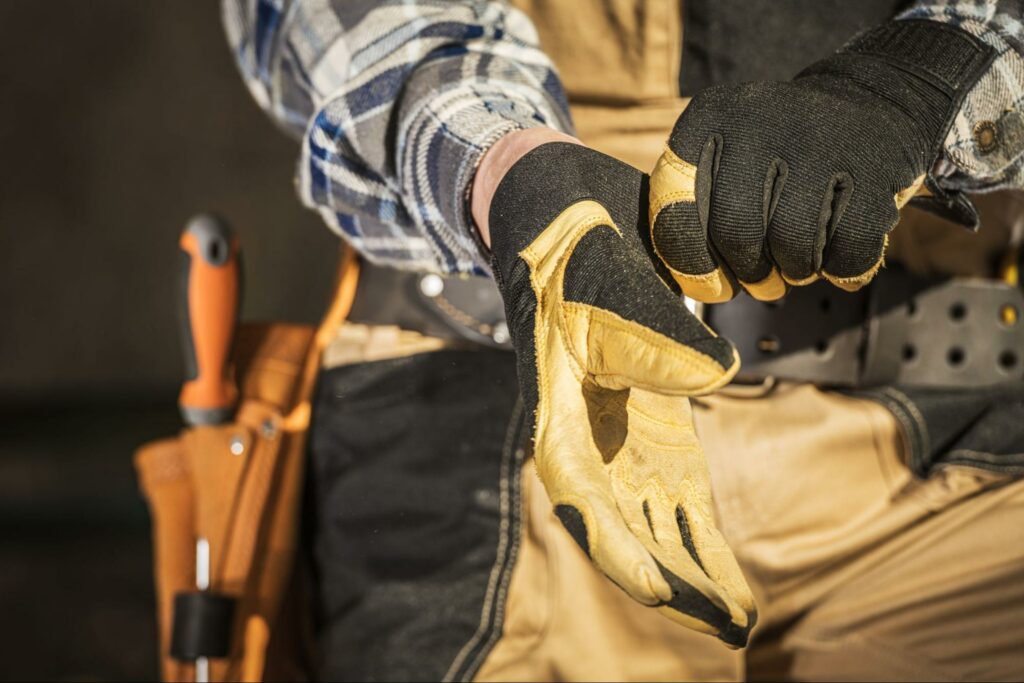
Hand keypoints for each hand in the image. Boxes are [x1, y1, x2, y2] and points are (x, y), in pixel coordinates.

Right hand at [485, 140, 756, 646]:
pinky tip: (726, 565)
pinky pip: (676, 485)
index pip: (581, 491)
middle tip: (727, 624)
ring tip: (736, 613)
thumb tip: (714, 377)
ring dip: (690, 566)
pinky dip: (700, 528)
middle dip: (669, 577)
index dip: (616, 545)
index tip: (662, 591)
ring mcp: (620, 428)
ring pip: (652, 515)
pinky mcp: (652, 415)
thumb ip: (644, 333)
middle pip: (623, 522)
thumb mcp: (595, 278)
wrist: (562, 211)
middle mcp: (587, 431)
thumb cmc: (563, 244)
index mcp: (557, 407)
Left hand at [649, 20, 993, 302]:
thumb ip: (696, 212)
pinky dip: (842, 267)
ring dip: (796, 270)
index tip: (710, 282)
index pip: (676, 207)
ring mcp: (820, 138)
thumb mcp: (724, 159)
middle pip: (736, 232)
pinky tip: (839, 247)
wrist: (868, 102)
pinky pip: (848, 250)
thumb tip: (700, 285)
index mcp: (708, 118)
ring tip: (800, 258)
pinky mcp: (873, 164)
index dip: (691, 261)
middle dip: (749, 270)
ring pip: (793, 244)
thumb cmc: (779, 155)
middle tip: (763, 279)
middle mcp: (759, 120)